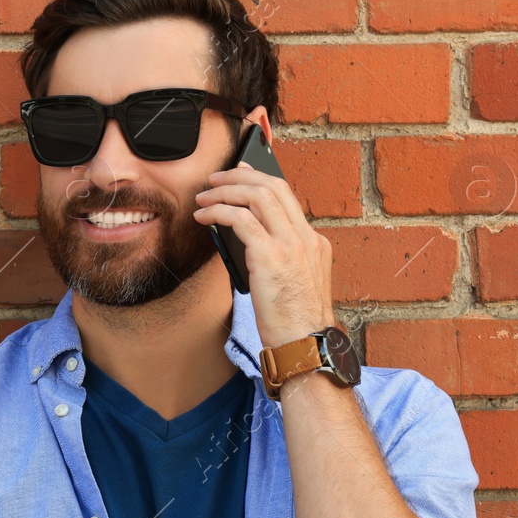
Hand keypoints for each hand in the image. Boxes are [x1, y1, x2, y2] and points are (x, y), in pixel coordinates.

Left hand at [193, 160, 335, 349]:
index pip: (286, 196)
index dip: (259, 179)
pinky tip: (203, 217)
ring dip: (224, 191)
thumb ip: (277, 256)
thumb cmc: (293, 322)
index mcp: (314, 242)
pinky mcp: (271, 257)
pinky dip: (218, 212)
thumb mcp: (293, 281)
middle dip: (239, 176)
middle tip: (214, 179)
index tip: (241, 172)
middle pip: (273, 187)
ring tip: (203, 197)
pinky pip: (241, 219)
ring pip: (257, 196)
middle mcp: (306, 238)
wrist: (305, 345)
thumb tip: (242, 235)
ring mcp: (292, 245)